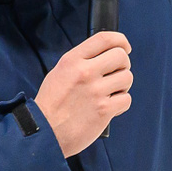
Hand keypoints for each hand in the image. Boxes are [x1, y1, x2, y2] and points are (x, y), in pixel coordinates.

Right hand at [36, 32, 132, 155]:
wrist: (44, 132)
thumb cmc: (52, 104)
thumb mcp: (59, 73)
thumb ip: (81, 62)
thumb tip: (105, 55)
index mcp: (72, 60)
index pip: (104, 39)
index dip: (121, 41)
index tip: (125, 47)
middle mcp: (85, 72)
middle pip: (121, 56)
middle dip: (123, 65)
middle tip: (115, 75)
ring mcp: (96, 91)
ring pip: (127, 77)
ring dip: (123, 85)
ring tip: (110, 93)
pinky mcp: (104, 110)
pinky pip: (126, 99)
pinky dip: (121, 104)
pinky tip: (109, 108)